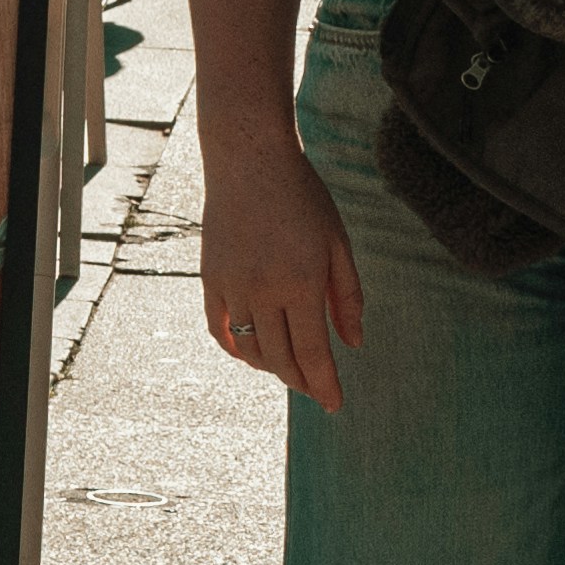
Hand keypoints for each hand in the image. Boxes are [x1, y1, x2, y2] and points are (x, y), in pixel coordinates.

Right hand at [193, 114, 361, 411]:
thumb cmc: (303, 197)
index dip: (324, 384)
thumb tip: (354, 344)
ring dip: (271, 367)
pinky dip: (236, 349)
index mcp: (302, 282)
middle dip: (301, 381)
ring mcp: (232, 286)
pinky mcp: (210, 278)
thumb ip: (347, 296)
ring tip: (289, 369)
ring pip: (250, 349)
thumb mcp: (337, 243)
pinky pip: (220, 329)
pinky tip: (252, 353)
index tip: (335, 404)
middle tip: (315, 389)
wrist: (249, 160)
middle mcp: (264, 290)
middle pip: (281, 357)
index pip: (313, 352)